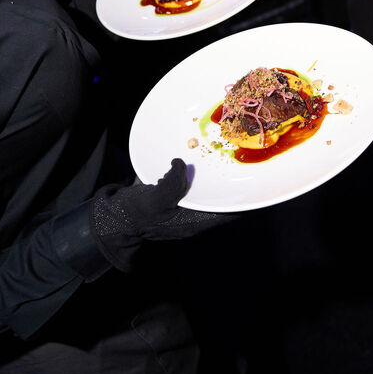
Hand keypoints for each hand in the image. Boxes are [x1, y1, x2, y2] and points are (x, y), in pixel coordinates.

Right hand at [89, 159, 232, 270]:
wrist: (113, 217)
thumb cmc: (134, 215)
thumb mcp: (153, 200)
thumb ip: (171, 183)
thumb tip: (180, 164)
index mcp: (196, 221)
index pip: (230, 212)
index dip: (246, 199)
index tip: (259, 181)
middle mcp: (195, 214)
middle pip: (223, 197)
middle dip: (232, 180)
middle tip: (242, 156)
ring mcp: (184, 203)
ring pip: (207, 187)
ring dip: (212, 172)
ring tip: (224, 151)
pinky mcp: (174, 193)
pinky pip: (190, 180)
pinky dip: (193, 168)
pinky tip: (192, 154)